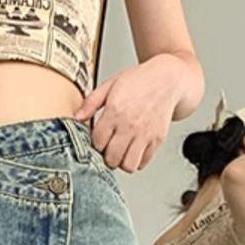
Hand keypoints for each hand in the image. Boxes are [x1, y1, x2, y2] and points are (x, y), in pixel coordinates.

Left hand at [71, 54, 184, 171]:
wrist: (167, 79)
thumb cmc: (139, 80)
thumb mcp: (109, 85)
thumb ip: (91, 102)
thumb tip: (76, 118)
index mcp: (115, 111)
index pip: (97, 142)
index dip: (94, 143)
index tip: (98, 139)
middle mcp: (130, 125)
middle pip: (111, 158)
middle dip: (106, 156)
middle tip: (107, 148)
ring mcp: (145, 134)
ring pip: (128, 165)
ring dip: (121, 162)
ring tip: (120, 152)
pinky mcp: (157, 140)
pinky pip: (143, 162)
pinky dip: (136, 161)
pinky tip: (132, 150)